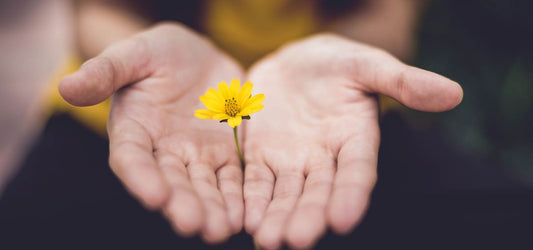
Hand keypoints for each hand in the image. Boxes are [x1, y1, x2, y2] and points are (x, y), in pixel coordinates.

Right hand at [59, 23, 244, 242]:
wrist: (197, 56)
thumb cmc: (158, 53)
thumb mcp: (133, 53)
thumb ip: (105, 71)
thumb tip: (66, 86)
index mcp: (134, 130)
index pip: (132, 158)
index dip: (141, 178)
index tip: (155, 196)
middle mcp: (163, 151)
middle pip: (171, 182)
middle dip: (182, 204)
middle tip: (194, 225)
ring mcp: (196, 155)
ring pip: (204, 186)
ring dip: (212, 209)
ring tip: (221, 229)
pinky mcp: (224, 153)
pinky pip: (232, 178)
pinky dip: (237, 196)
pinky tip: (244, 215)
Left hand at [243, 34, 462, 248]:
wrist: (294, 63)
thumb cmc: (336, 63)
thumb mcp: (367, 64)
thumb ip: (403, 80)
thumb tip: (453, 93)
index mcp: (356, 139)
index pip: (357, 172)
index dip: (352, 195)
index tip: (344, 219)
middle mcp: (325, 158)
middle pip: (318, 192)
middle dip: (308, 216)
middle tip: (297, 240)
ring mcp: (292, 161)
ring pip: (286, 194)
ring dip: (277, 217)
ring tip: (268, 240)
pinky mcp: (262, 157)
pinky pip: (256, 181)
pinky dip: (251, 200)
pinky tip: (245, 219)